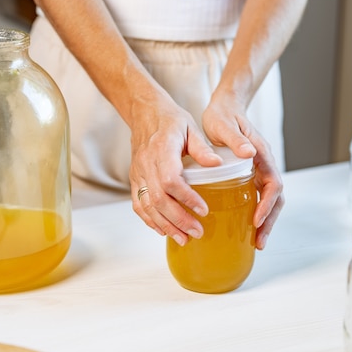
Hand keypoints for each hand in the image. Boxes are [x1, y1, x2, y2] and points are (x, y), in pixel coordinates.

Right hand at [129, 96, 221, 246]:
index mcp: (162, 149)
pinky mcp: (134, 179)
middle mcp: (146, 164)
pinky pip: (139, 204)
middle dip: (178, 219)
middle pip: (158, 199)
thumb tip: (217, 164)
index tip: (204, 209)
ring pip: (147, 206)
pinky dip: (151, 221)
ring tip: (184, 239)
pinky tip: (165, 230)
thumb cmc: (170, 120)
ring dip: (165, 225)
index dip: (186, 197)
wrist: (144, 112)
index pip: (170, 180)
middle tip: (198, 232)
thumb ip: (202, 148)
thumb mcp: (191, 127)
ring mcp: (138, 173)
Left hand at [202, 99, 284, 249]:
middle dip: (269, 221)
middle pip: (276, 197)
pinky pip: (259, 197)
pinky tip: (246, 227)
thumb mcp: (224, 125)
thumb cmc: (223, 115)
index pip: (272, 184)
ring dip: (266, 221)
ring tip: (256, 242)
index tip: (256, 220)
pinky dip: (257, 213)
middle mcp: (264, 164)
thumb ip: (236, 139)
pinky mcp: (250, 174)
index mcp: (262, 154)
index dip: (266, 204)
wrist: (225, 106)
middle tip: (260, 242)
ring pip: (270, 200)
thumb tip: (250, 153)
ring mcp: (259, 170)